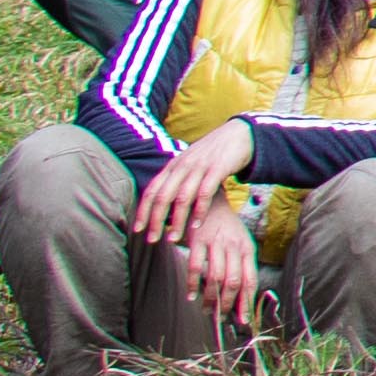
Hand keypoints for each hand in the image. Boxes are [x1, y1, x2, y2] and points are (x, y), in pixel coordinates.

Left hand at [135, 124, 250, 240]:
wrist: (238, 135)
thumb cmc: (212, 154)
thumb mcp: (189, 164)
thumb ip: (176, 180)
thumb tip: (162, 203)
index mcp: (173, 166)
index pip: (152, 191)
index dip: (143, 211)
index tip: (138, 230)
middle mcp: (182, 166)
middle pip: (163, 197)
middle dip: (155, 220)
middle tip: (152, 240)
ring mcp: (199, 167)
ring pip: (182, 198)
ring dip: (177, 221)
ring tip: (174, 238)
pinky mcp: (217, 169)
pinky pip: (205, 193)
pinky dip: (199, 210)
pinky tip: (197, 224)